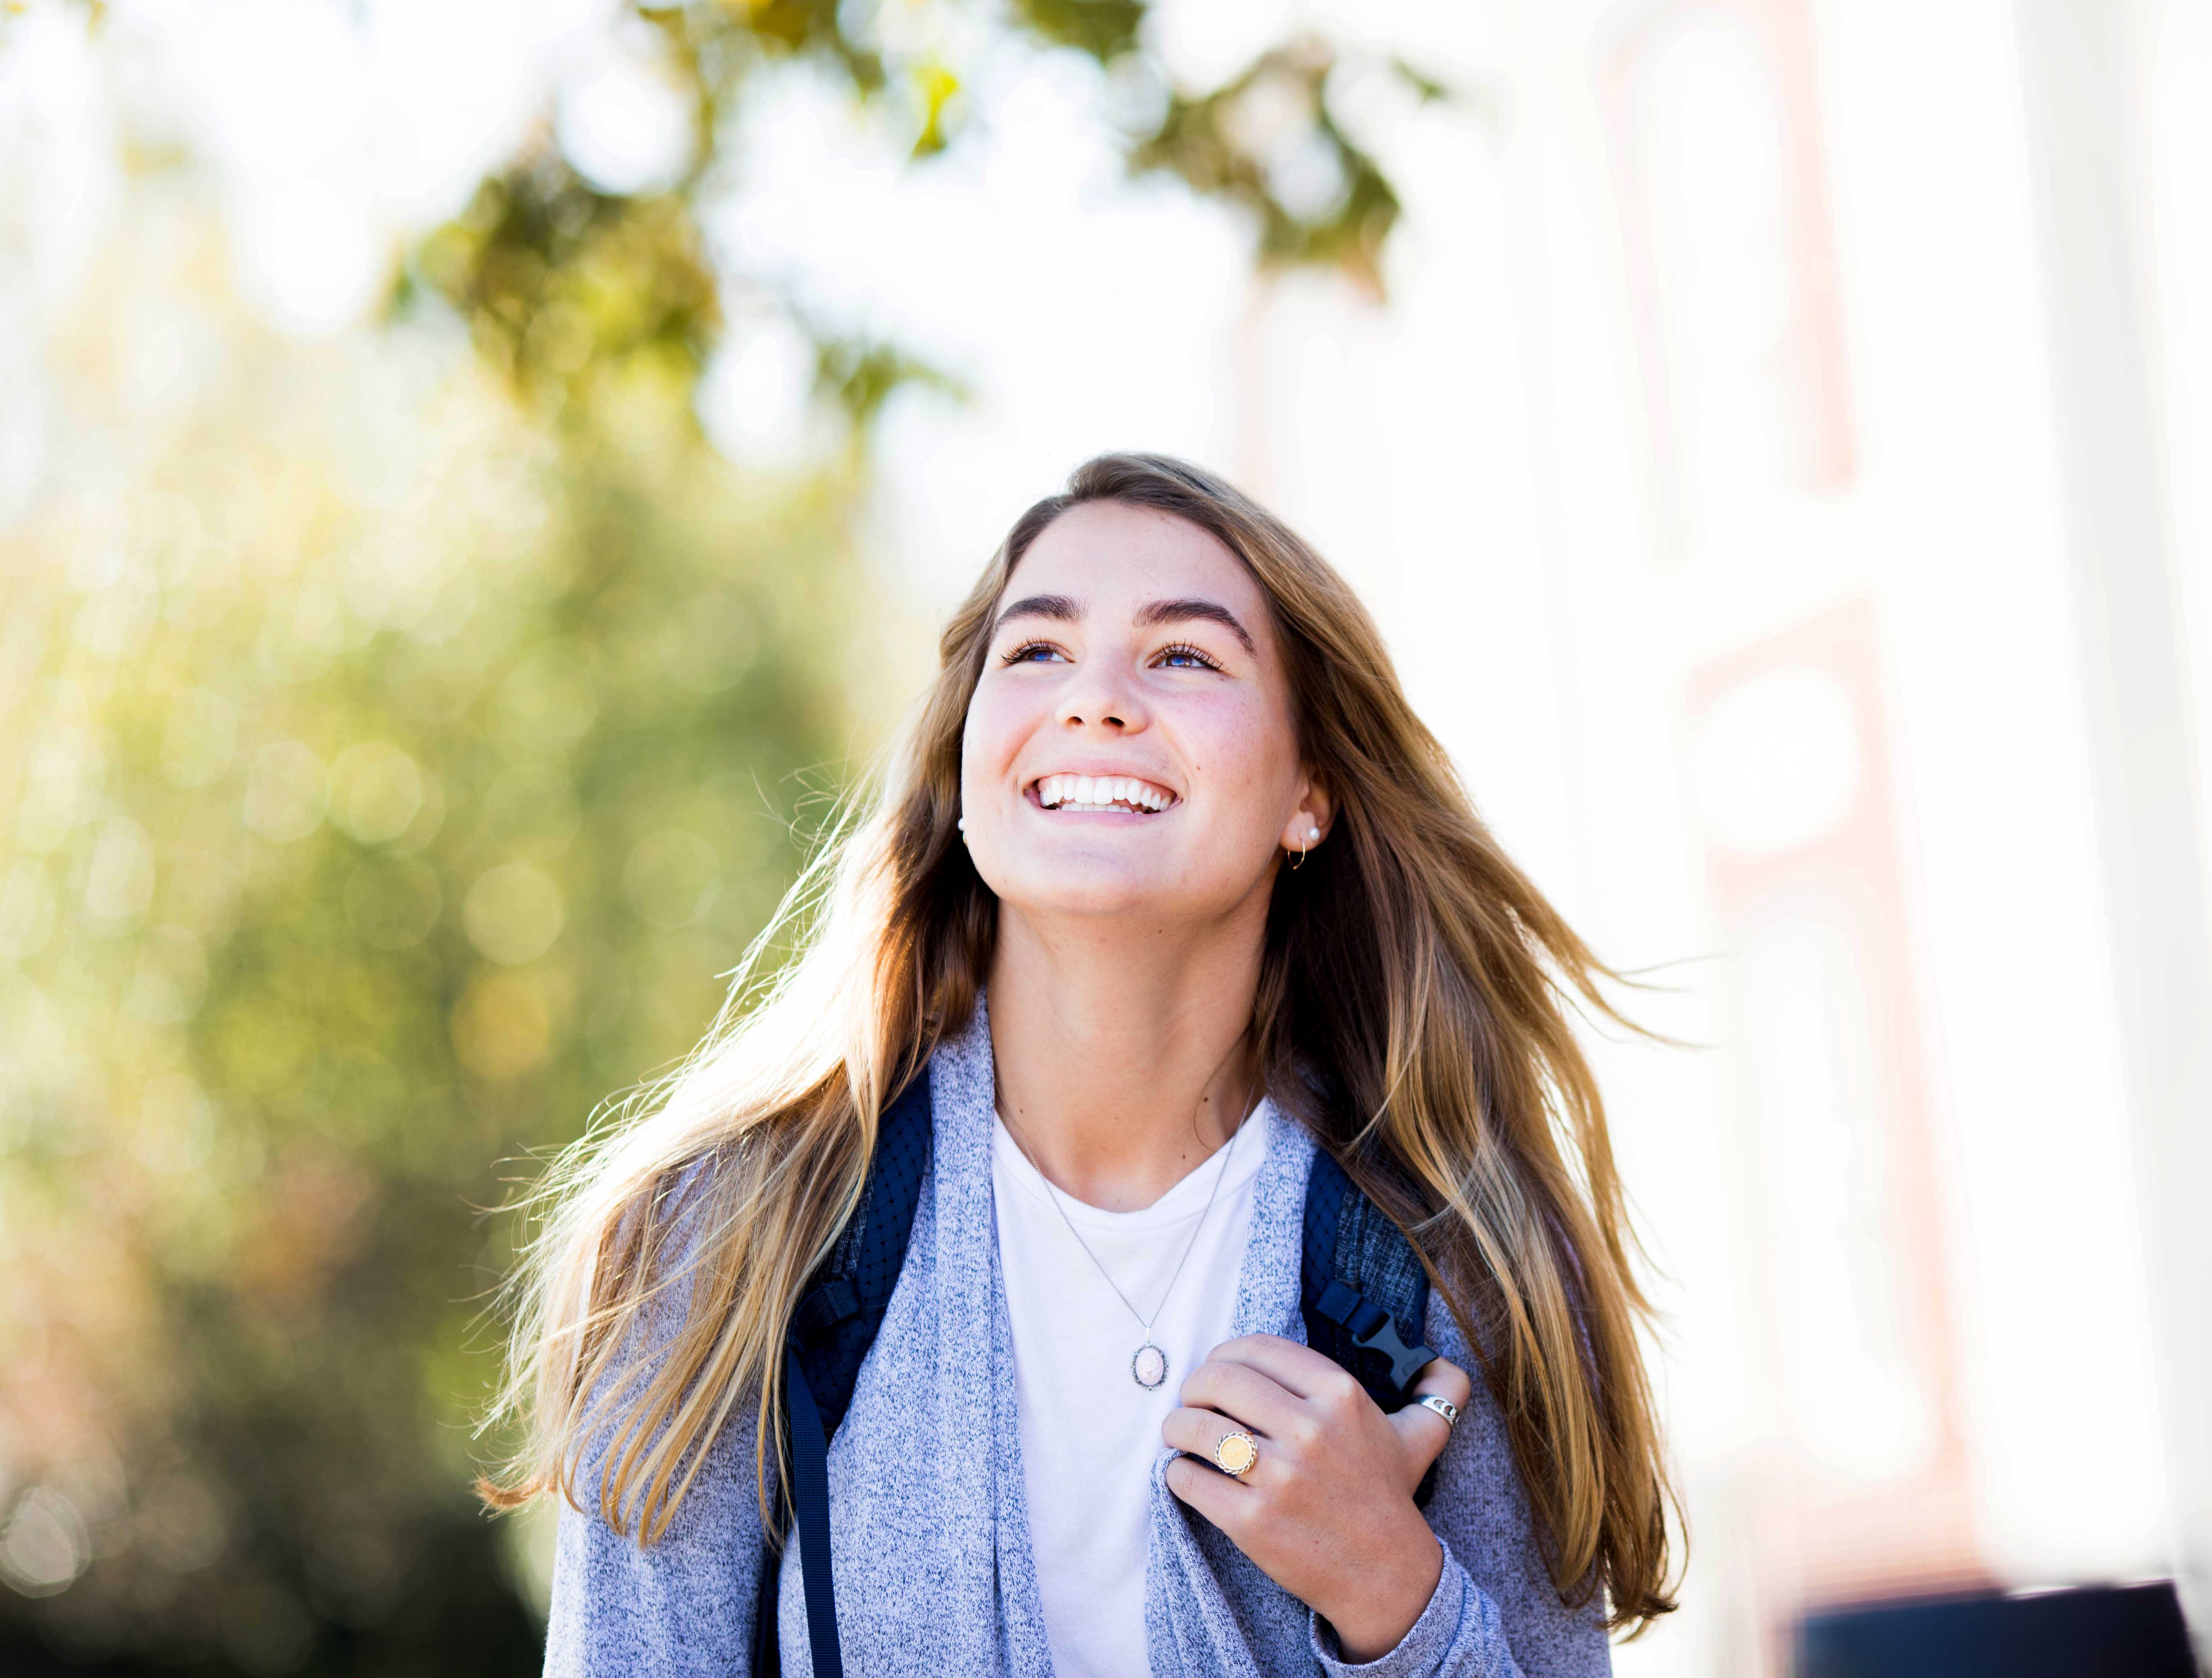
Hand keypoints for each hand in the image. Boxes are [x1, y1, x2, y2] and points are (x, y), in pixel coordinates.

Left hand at [1162, 1334, 1474, 1661]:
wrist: (1384, 1576)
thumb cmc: (1388, 1498)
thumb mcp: (1419, 1438)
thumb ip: (1438, 1393)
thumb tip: (1445, 1366)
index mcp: (1340, 1394)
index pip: (1255, 1348)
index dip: (1224, 1354)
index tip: (1217, 1370)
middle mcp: (1311, 1429)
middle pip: (1217, 1379)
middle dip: (1192, 1388)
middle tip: (1191, 1403)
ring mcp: (1280, 1477)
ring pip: (1195, 1428)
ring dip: (1176, 1427)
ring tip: (1180, 1436)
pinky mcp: (1252, 1521)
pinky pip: (1189, 1480)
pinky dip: (1178, 1474)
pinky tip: (1187, 1475)